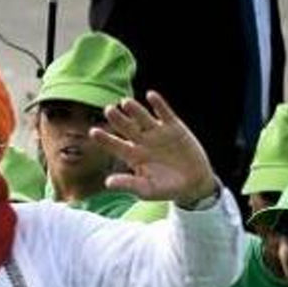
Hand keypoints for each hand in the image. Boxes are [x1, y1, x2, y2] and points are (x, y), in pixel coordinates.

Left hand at [91, 91, 216, 206]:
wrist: (194, 184)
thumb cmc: (167, 189)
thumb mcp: (148, 190)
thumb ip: (129, 184)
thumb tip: (107, 183)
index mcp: (133, 156)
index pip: (115, 145)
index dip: (105, 139)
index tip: (94, 132)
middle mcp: (142, 141)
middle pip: (126, 128)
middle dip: (118, 119)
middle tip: (109, 110)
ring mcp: (157, 132)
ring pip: (143, 118)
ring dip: (135, 110)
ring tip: (125, 102)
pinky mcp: (173, 127)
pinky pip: (164, 113)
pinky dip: (159, 104)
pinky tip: (151, 96)